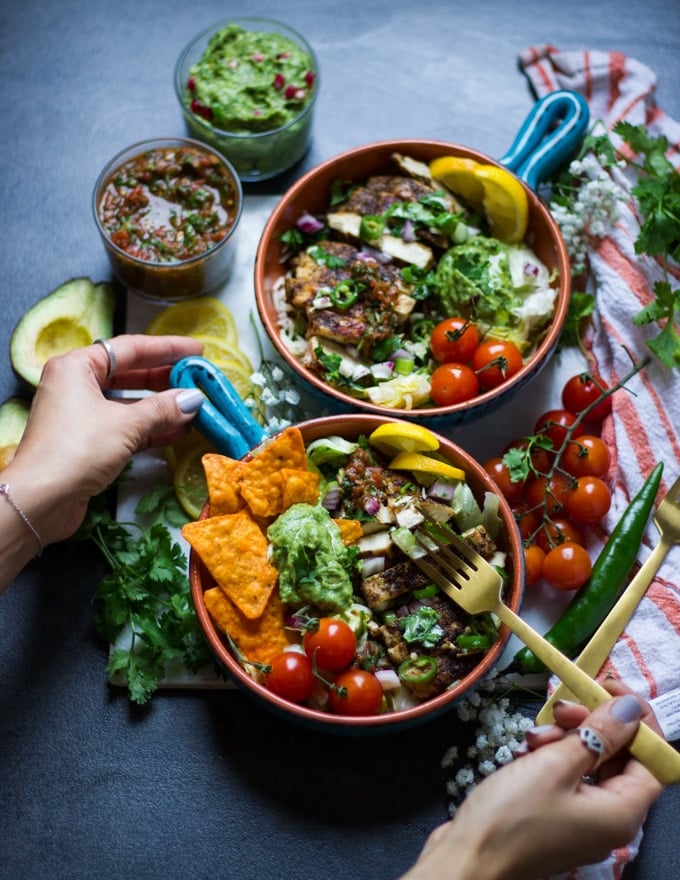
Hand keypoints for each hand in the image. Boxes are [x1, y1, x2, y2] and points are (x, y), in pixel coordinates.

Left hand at [2, 335, 202, 563]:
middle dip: (165, 378)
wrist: (40, 500)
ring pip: (129, 403)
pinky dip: (150, 428)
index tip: (196, 350)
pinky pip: (125, 426)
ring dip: (161, 406)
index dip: (166, 348)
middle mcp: (76, 386)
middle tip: (198, 378)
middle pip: (128, 374)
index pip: (129, 348)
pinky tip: (178, 431)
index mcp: (77, 367)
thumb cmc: (77, 449)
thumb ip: (163, 408)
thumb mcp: (126, 424)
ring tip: (194, 406)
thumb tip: (194, 399)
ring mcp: (81, 415)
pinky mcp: (88, 442)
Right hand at [401, 690, 662, 879]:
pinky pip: (566, 775)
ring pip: (588, 761)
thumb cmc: (513, 816)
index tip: (609, 688)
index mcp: (622, 811)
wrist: (468, 857)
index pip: (652, 758)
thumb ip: (597, 734)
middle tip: (562, 706)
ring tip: (534, 735)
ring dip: (565, 737)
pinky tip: (526, 750)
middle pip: (619, 756)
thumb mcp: (556, 765)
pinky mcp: (554, 814)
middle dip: (592, 724)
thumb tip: (630, 710)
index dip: (636, 720)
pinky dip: (550, 756)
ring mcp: (581, 818)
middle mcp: (609, 818)